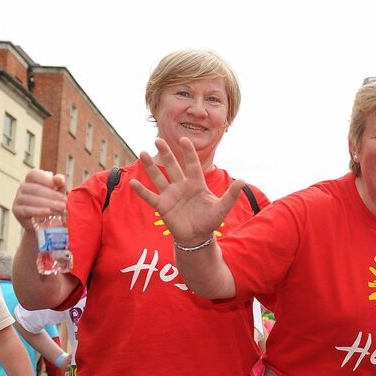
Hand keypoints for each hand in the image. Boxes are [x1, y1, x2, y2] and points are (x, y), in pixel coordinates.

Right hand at [12, 170, 67, 228]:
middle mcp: (23, 188)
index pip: (34, 174)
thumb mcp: (58, 192)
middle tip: (64, 202)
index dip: (45, 179)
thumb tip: (58, 178)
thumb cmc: (52, 202)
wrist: (46, 221)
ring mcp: (18, 199)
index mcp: (31, 180)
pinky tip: (49, 212)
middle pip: (34, 188)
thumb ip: (59, 184)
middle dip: (52, 195)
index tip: (58, 185)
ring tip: (61, 208)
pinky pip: (27, 210)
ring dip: (48, 203)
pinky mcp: (17, 211)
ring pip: (31, 199)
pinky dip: (39, 211)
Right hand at [130, 137, 245, 244]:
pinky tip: (133, 182)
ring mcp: (170, 195)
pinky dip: (142, 190)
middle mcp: (182, 186)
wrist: (198, 237)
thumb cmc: (210, 220)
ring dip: (151, 167)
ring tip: (142, 153)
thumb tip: (243, 180)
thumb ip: (231, 194)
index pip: (192, 164)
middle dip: (166, 154)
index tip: (184, 139)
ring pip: (159, 178)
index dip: (189, 153)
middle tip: (158, 139)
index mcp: (196, 184)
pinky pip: (150, 197)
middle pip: (173, 167)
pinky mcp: (162, 206)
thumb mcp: (222, 207)